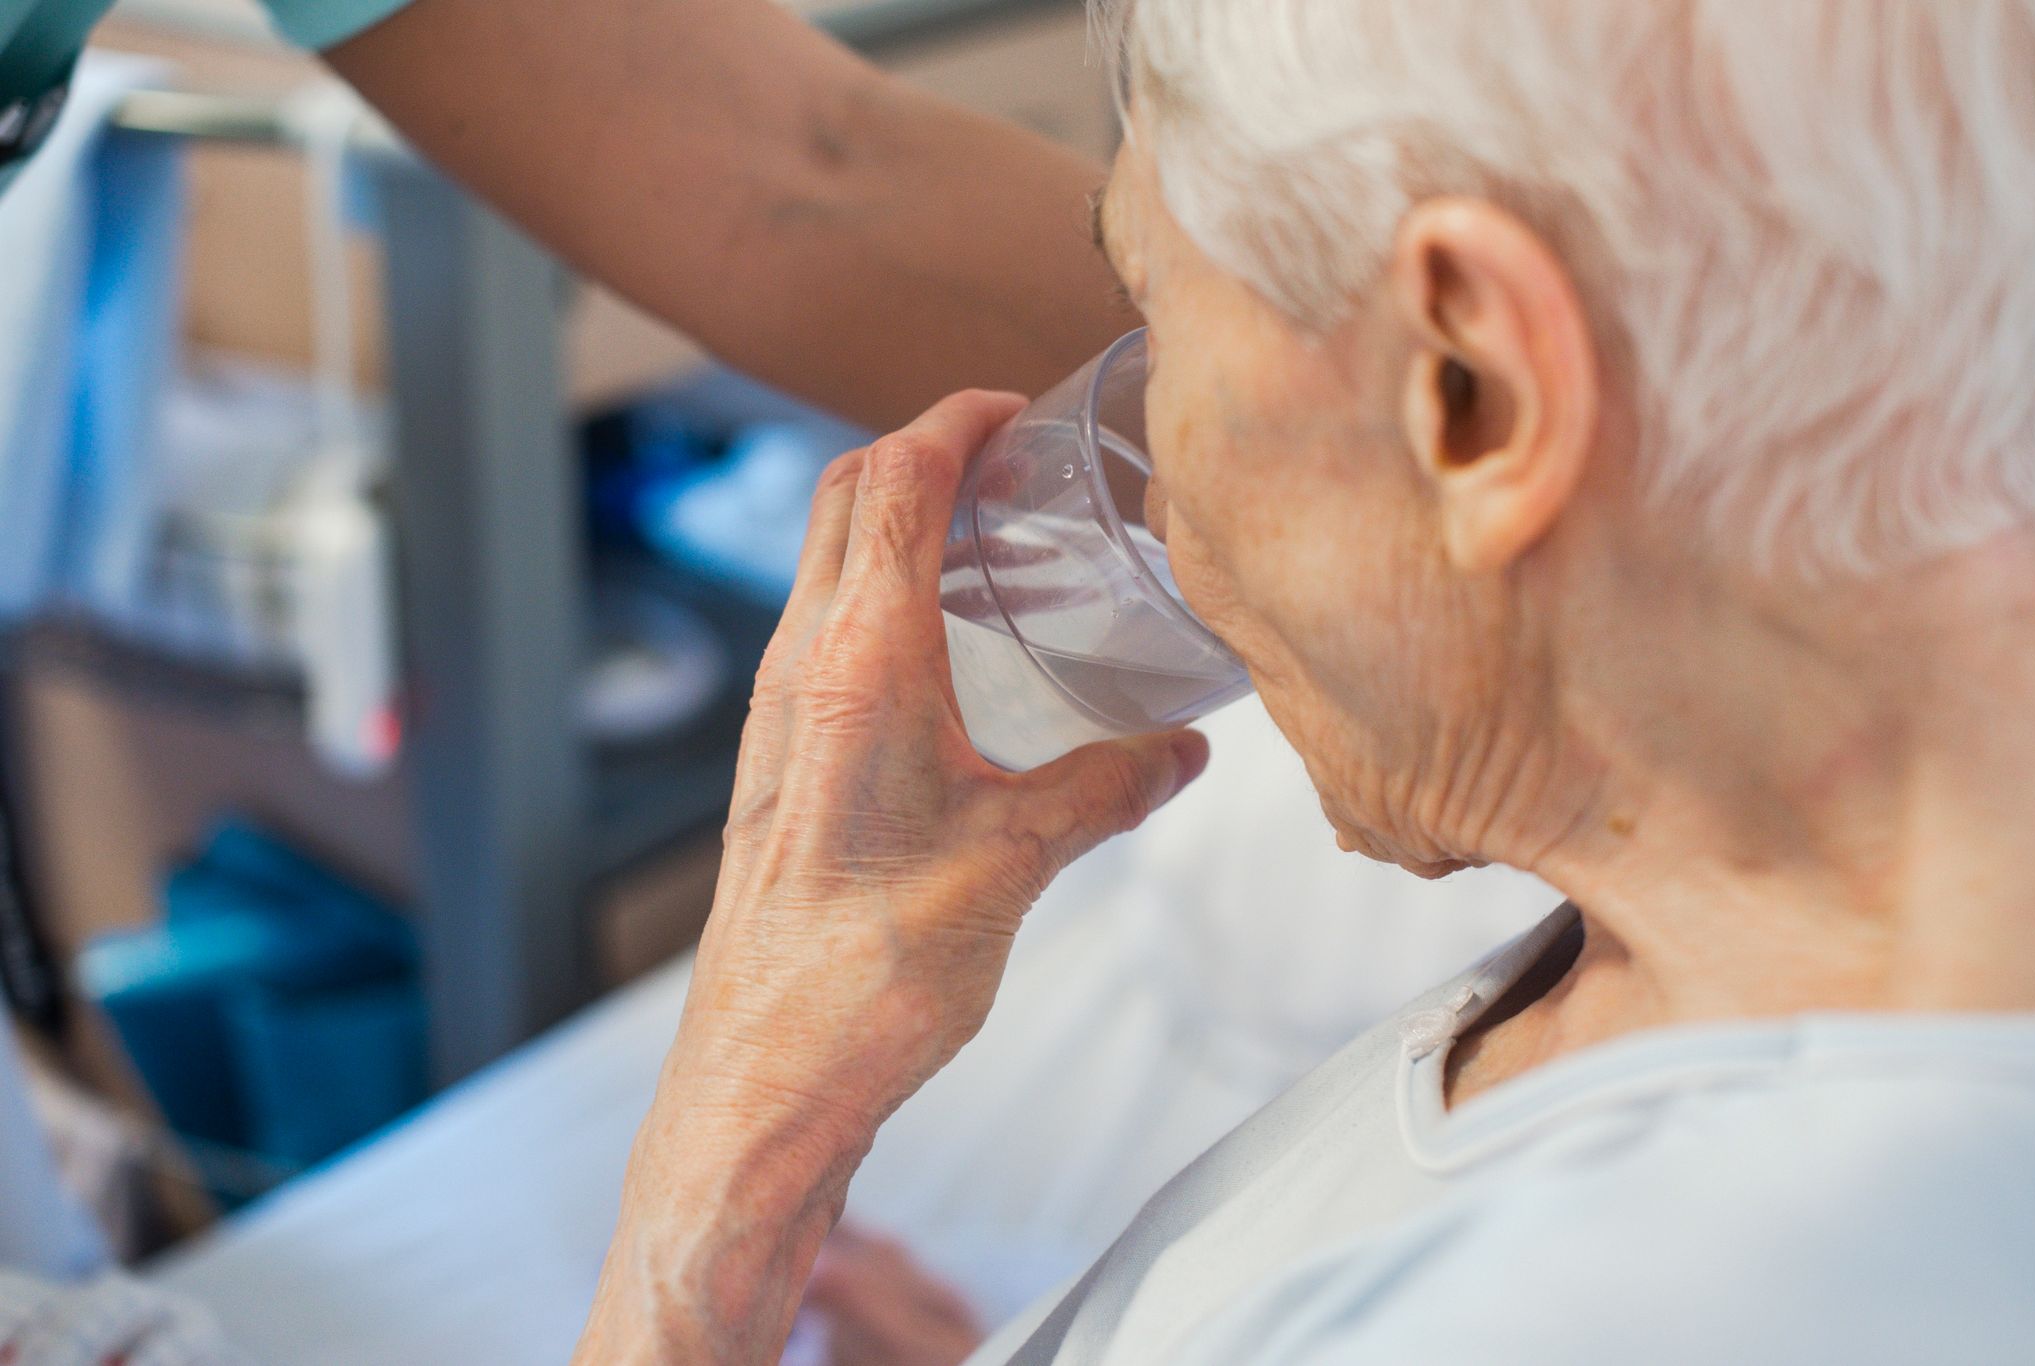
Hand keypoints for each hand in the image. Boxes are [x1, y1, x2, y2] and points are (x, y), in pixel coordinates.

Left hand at [579, 390, 1208, 1364]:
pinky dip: (875, 588)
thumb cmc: (872, 971)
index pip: (896, 479)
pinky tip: (943, 646)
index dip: (955, 420)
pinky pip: (818, 626)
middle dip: (923, 447)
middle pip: (845, 493)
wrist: (769, 1071)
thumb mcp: (1021, 863)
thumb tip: (1181, 749)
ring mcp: (775, 709)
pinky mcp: (774, 755)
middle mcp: (802, 666)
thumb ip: (1110, 788)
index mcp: (861, 663)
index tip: (1013, 407)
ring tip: (987, 535)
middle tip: (1010, 456)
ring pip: (823, 558)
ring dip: (893, 517)